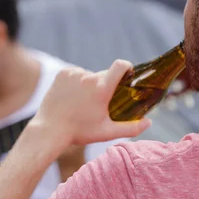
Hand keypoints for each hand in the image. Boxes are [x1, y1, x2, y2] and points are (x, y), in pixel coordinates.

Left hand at [32, 59, 151, 147]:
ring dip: (90, 85)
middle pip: (105, 75)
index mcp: (101, 88)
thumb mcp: (107, 132)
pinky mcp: (63, 73)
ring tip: (82, 103)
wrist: (49, 129)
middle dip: (106, 85)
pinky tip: (72, 97)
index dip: (127, 67)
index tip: (127, 74)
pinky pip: (76, 74)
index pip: (120, 65)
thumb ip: (132, 128)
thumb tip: (149, 122)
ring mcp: (74, 73)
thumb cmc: (79, 132)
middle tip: (100, 102)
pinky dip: (77, 82)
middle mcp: (88, 77)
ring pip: (90, 75)